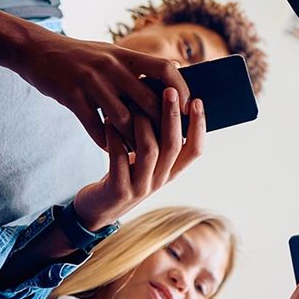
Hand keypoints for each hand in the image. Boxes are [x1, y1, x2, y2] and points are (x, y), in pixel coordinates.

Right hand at [19, 34, 189, 148]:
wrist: (34, 49)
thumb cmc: (79, 56)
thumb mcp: (110, 53)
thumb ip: (136, 67)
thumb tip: (171, 79)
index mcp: (125, 55)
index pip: (164, 69)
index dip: (180, 89)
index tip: (186, 109)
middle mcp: (111, 66)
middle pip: (147, 100)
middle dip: (160, 124)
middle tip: (167, 142)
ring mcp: (91, 81)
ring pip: (123, 118)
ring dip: (133, 139)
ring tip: (140, 152)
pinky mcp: (71, 96)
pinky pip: (94, 126)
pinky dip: (105, 141)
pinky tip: (111, 149)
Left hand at [72, 88, 205, 229]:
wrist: (99, 209)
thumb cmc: (125, 175)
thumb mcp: (148, 161)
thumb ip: (158, 139)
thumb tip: (166, 100)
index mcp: (172, 171)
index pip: (196, 150)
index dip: (199, 126)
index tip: (197, 101)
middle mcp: (161, 180)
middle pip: (174, 145)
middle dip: (172, 116)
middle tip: (168, 90)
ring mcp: (141, 187)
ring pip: (149, 151)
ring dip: (142, 124)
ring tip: (132, 104)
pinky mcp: (119, 190)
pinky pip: (119, 158)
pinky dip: (114, 137)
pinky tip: (108, 121)